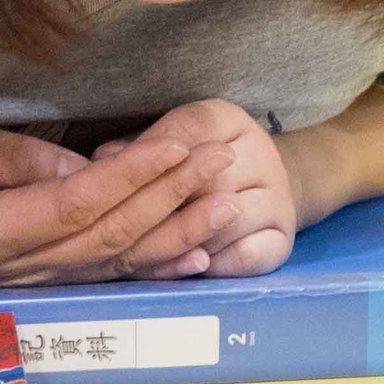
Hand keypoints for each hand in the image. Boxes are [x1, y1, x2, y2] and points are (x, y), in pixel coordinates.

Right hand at [0, 121, 242, 284]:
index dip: (137, 177)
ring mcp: (29, 285)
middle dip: (175, 199)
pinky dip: (154, 267)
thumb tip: (86, 169)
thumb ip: (15, 161)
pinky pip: (105, 278)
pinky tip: (195, 256)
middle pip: (113, 237)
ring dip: (178, 233)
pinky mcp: (35, 285)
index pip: (81, 205)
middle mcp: (17, 272)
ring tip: (228, 204)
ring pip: (118, 263)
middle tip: (225, 164)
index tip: (182, 146)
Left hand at [97, 100, 313, 278]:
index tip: (110, 168)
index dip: (151, 149)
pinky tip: (191, 264)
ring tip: (151, 246)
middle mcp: (261, 153)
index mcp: (229, 120)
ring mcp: (277, 198)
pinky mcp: (283, 239)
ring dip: (187, 237)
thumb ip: (132, 150)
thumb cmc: (195, 165)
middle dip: (162, 201)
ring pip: (229, 219)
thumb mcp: (168, 143)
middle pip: (210, 176)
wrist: (262, 187)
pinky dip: (216, 264)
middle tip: (122, 219)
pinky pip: (248, 256)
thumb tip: (100, 165)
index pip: (193, 126)